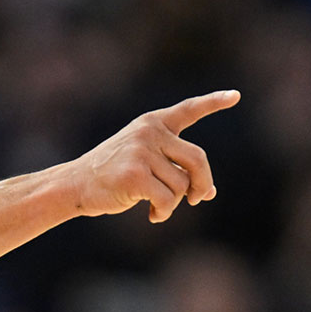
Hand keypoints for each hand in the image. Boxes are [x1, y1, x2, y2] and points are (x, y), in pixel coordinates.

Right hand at [67, 90, 239, 221]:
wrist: (75, 184)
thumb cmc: (112, 176)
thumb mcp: (145, 163)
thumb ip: (174, 169)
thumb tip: (209, 192)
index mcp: (152, 123)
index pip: (188, 110)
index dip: (213, 103)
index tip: (235, 96)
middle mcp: (149, 132)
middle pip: (198, 159)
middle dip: (202, 184)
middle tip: (198, 199)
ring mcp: (141, 151)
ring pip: (182, 184)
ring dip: (175, 203)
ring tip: (157, 207)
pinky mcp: (134, 174)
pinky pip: (167, 199)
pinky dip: (164, 212)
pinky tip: (153, 215)